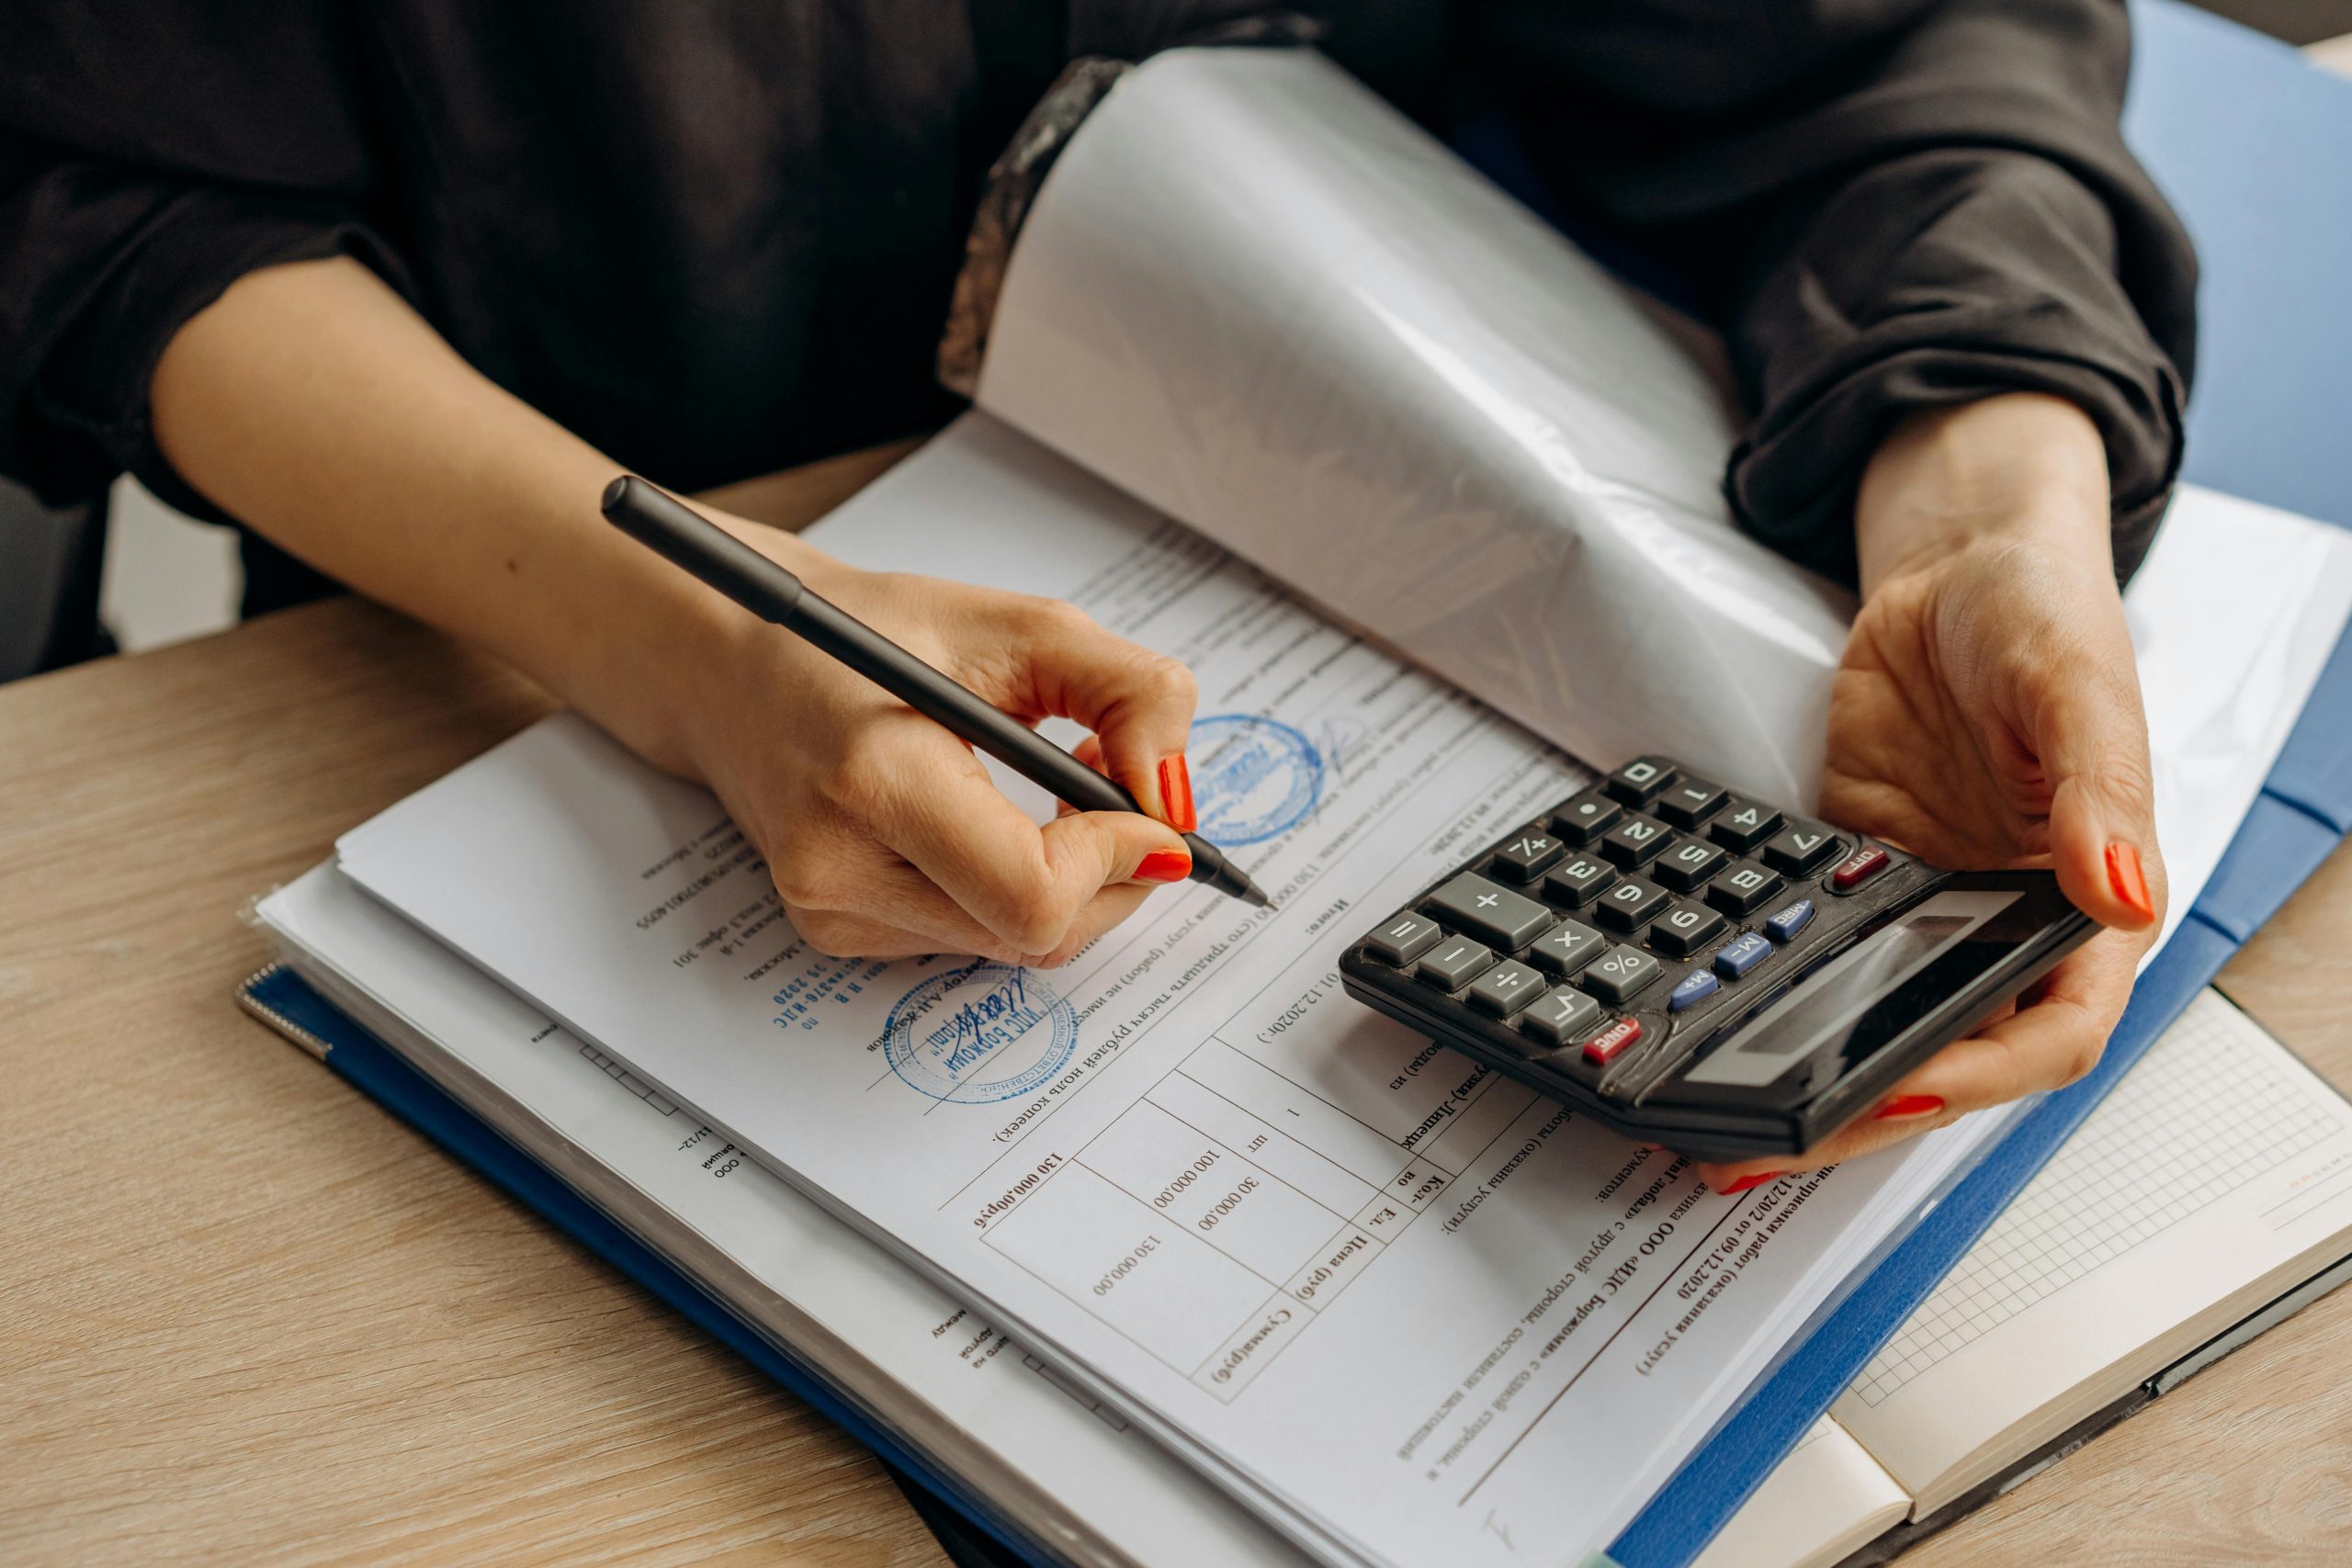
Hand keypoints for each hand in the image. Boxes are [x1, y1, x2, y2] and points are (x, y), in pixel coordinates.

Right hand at [678, 519, 1201, 965]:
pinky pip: (973, 938)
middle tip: (1116, 791)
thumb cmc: (874, 631)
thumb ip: (1128, 696)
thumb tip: (1176, 800)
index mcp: (874, 778)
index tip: (1149, 810)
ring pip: (1015, 945)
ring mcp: (831, 912)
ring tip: (1055, 797)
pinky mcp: (834, 933)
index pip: (1034, 893)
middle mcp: (839, 867)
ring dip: (1068, 883)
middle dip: (1111, 874)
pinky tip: (994, 824)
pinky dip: (1013, 891)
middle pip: (1038, 935)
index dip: (1118, 859)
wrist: (737, 660)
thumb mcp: (1020, 626)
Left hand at [1694, 395, 2163, 1193]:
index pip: (2049, 1032)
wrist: (1953, 566)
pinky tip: (1712, 1029)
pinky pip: (1811, 957)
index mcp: (2087, 904)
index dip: (1978, 1077)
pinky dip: (1767, 1001)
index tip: (1900, 1094)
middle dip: (1859, 1113)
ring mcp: (1923, 910)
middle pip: (1945, 1054)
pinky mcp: (1854, 880)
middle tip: (1765, 1147)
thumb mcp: (2077, 684)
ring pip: (1870, 1023)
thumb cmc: (2040, 613)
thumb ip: (2097, 790)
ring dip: (1806, 1079)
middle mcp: (2005, 926)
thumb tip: (2118, 892)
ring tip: (1720, 1126)